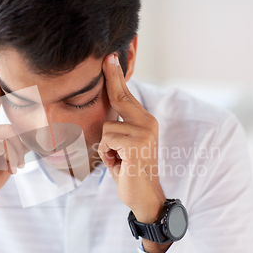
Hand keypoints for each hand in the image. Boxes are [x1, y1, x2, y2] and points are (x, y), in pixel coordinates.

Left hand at [98, 54, 165, 223]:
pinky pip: (108, 140)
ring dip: (106, 146)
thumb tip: (105, 111)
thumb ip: (119, 126)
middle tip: (107, 55)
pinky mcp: (137, 144)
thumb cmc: (129, 170)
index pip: (126, 95)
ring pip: (107, 127)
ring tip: (118, 159)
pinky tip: (119, 164)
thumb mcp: (123, 145)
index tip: (111, 56)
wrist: (144, 196)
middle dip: (111, 77)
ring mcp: (144, 132)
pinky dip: (108, 154)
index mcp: (145, 121)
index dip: (116, 76)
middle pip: (120, 96)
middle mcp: (148, 122)